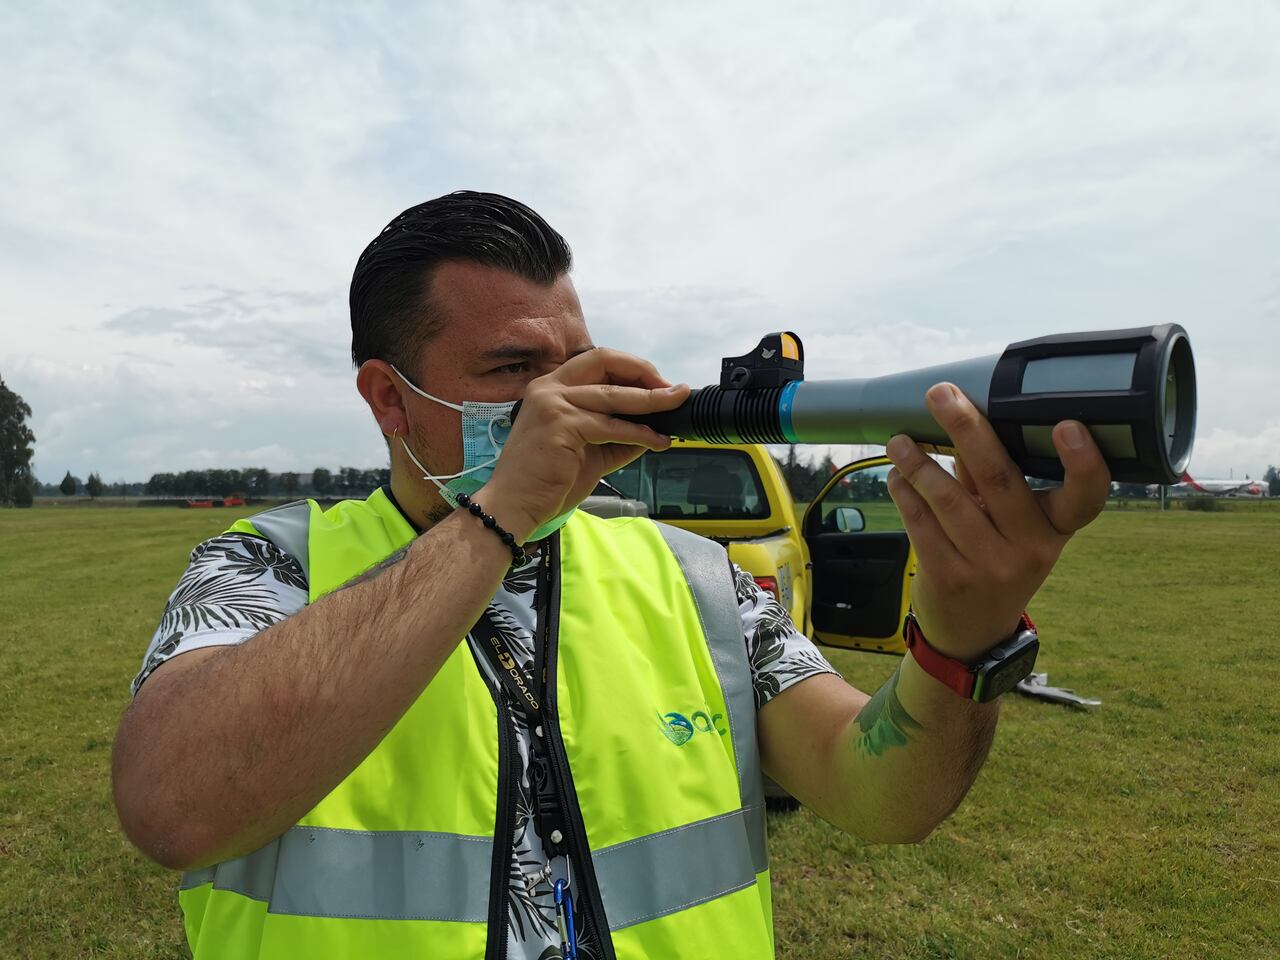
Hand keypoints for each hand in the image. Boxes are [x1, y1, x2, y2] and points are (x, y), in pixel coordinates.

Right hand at [478, 349, 689, 540]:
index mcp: (551, 387)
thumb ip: (617, 433)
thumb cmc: (547, 480)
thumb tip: (656, 426)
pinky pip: (612, 426)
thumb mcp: (589, 450)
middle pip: (605, 361)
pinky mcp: (561, 425)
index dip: (631, 367)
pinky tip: (658, 440)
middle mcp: (549, 388)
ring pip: (613, 395)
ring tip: (675, 405)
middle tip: (672, 388)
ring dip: (651, 400)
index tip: (658, 382)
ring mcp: (553, 404)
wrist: (515, 506)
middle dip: (644, 371)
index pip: (597, 360)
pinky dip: (640, 432)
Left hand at [885, 382, 1110, 660]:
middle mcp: (1031, 548)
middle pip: (999, 478)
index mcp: (1056, 528)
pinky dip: (905, 493)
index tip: (1067, 424)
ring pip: (948, 499)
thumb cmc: (997, 558)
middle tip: (940, 394)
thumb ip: (997, 481)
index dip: (1083, 462)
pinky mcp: (949, 576)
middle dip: (966, 428)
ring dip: (918, 462)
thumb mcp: (1015, 527)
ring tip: (899, 441)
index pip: (1086, 497)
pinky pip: (921, 524)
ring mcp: (990, 565)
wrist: (973, 632)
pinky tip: (897, 477)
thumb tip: (967, 416)